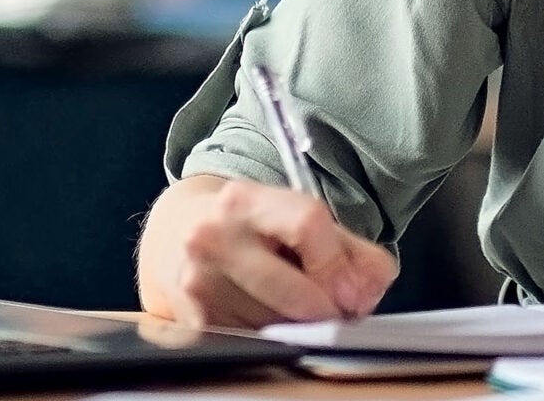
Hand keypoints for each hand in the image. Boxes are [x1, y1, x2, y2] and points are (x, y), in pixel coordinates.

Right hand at [138, 175, 398, 326]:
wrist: (177, 233)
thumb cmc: (252, 227)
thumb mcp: (297, 216)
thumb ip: (350, 249)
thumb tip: (366, 291)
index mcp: (245, 200)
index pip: (307, 224)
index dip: (339, 264)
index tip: (353, 292)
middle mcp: (213, 237)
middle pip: (295, 291)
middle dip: (326, 309)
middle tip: (337, 312)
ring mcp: (199, 284)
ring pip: (277, 325)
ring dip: (300, 327)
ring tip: (295, 307)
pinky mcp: (193, 323)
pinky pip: (254, 342)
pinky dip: (273, 337)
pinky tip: (269, 318)